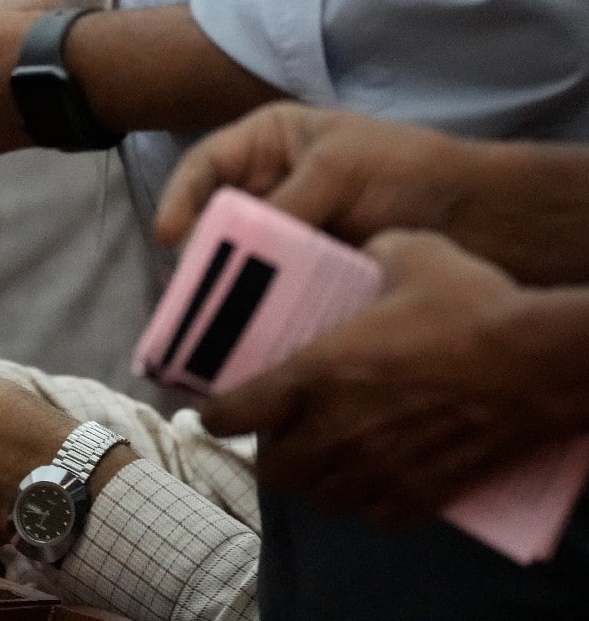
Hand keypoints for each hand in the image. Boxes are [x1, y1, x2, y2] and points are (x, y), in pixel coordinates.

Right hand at [155, 102, 588, 283]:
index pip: (206, 166)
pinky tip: (243, 327)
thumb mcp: (338, 169)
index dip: (180, 199)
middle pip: (211, 218)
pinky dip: (254, 307)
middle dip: (195, 252)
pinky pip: (266, 288)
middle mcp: (269, 187)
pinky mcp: (303, 273)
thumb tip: (234, 252)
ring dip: (220, 285)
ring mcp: (285, 233)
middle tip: (185, 287)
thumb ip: (284, 204)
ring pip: (235, 258)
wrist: (478, 214)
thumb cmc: (408, 168)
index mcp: (269, 143)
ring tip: (204, 315)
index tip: (169, 237)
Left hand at [201, 230, 588, 523]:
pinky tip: (376, 478)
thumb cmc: (475, 304)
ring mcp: (378, 469)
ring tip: (328, 456)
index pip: (231, 415)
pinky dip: (365, 502)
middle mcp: (336, 430)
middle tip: (284, 431)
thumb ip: (373, 252)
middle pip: (272, 470)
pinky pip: (373, 515)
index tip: (218, 407)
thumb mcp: (412, 254)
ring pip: (319, 498)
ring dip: (315, 479)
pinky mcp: (421, 495)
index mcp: (315, 374)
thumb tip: (366, 246)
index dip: (217, 414)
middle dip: (270, 453)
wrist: (546, 361)